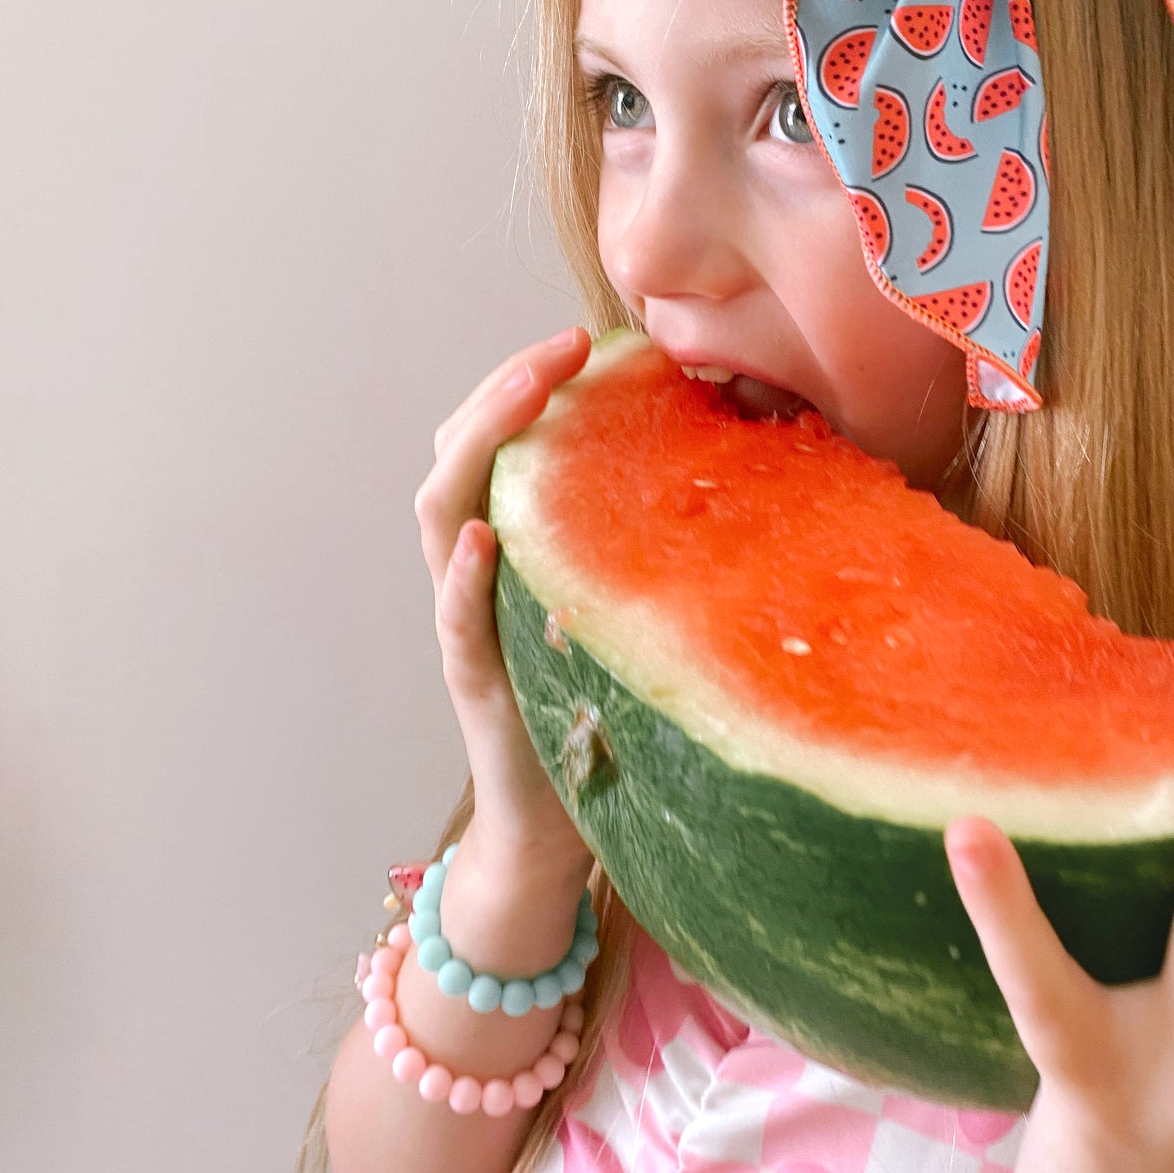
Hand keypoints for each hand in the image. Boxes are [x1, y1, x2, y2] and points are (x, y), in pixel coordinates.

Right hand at [413, 325, 595, 871]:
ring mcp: (467, 627)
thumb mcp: (623, 611)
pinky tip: (486, 536)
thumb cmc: (603, 715)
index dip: (524, 383)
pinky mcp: (476, 684)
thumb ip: (640, 548)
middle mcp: (473, 578)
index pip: (493, 446)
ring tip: (528, 392)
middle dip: (503, 391)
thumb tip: (731, 468)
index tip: (582, 338)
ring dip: (480, 445)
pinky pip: (458, 620)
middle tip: (564, 343)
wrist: (556, 833)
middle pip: (456, 460)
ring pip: (442, 517)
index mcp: (510, 554)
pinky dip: (464, 575)